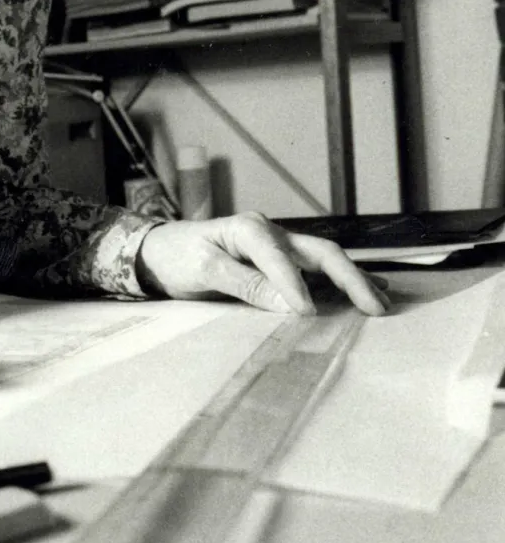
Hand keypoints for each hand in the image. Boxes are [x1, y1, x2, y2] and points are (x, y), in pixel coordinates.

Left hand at [136, 213, 386, 316]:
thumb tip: (289, 303)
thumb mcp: (203, 269)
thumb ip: (244, 283)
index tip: (308, 313)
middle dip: (350, 278)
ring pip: (325, 260)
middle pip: (320, 252)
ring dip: (354, 279)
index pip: (280, 257)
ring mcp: (279, 247)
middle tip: (375, 306)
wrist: (159, 251)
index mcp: (249, 229)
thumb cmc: (178, 257)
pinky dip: (341, 282)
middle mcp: (271, 233)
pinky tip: (366, 291)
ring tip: (383, 300)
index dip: (294, 285)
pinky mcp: (280, 263)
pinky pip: (316, 272)